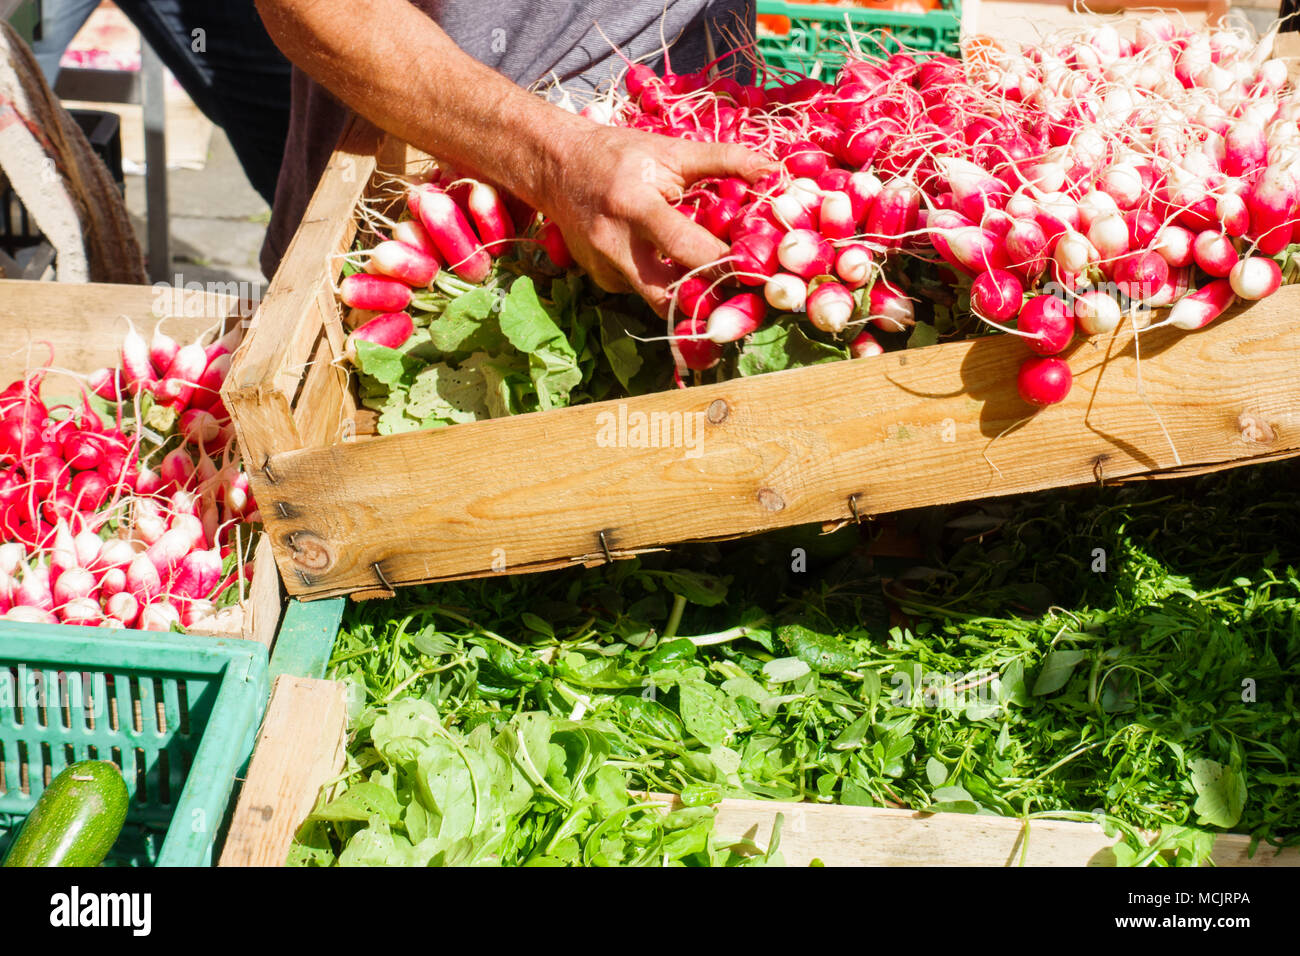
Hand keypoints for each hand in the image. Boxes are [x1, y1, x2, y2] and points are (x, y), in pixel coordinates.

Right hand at [539, 124, 772, 315]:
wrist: (556, 166)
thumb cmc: (619, 154)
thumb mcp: (671, 150)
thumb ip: (724, 159)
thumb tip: (773, 171)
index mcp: (636, 206)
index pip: (686, 249)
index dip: (723, 264)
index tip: (757, 270)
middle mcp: (615, 244)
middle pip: (668, 296)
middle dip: (706, 299)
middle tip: (739, 292)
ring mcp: (604, 268)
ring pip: (657, 300)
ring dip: (686, 295)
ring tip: (712, 281)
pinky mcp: (600, 280)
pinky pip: (641, 292)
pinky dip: (662, 283)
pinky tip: (667, 263)